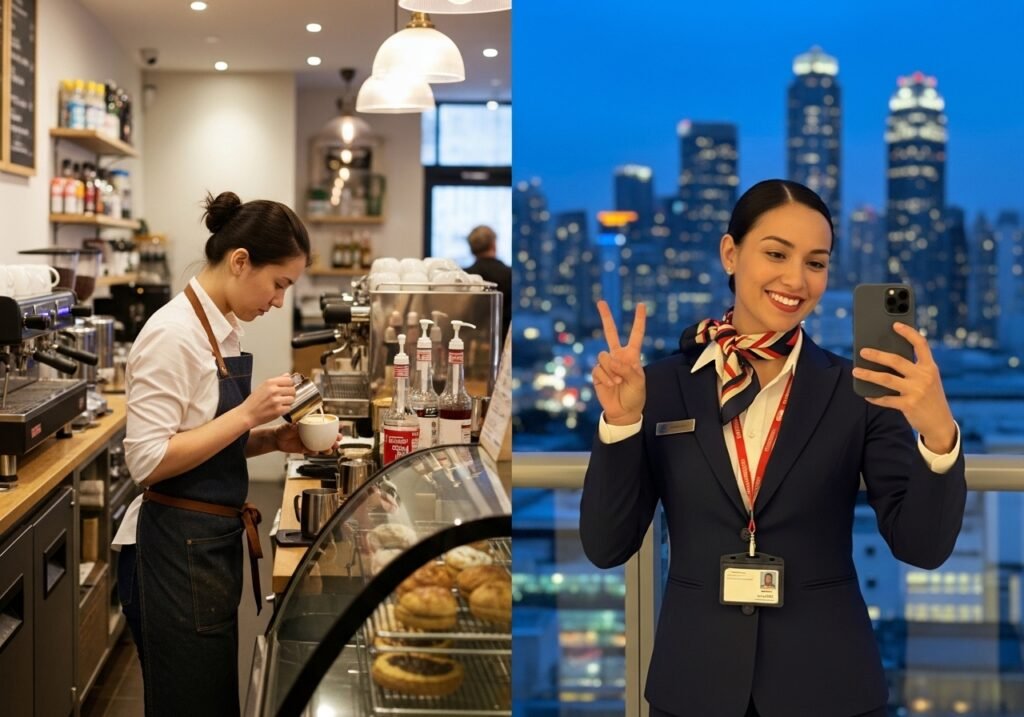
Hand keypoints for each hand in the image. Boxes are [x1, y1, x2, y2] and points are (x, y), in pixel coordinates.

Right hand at [241, 373, 295, 427]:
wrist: (247, 414)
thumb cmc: (254, 401)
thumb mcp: (262, 386)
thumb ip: (276, 380)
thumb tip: (288, 375)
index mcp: (269, 382)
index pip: (289, 380)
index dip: (290, 384)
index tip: (288, 387)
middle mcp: (273, 390)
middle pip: (292, 389)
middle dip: (290, 394)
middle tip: (284, 397)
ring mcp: (276, 401)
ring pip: (292, 399)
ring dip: (288, 402)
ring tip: (280, 403)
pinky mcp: (278, 410)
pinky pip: (289, 408)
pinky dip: (285, 409)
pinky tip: (278, 409)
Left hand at [272, 423, 339, 454]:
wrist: (276, 439)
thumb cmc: (282, 429)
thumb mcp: (287, 426)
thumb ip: (291, 426)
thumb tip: (295, 425)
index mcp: (311, 425)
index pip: (324, 424)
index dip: (333, 426)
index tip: (340, 427)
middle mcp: (312, 433)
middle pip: (327, 436)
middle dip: (334, 439)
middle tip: (338, 440)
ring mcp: (310, 441)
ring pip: (322, 445)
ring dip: (328, 448)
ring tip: (330, 449)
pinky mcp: (305, 449)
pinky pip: (313, 451)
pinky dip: (315, 452)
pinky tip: (315, 452)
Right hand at [593, 300, 646, 424]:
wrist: (623, 411)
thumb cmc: (635, 395)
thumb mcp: (638, 382)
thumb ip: (626, 369)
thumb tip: (610, 359)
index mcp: (632, 355)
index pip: (636, 334)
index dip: (639, 320)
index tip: (641, 305)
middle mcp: (618, 356)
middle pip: (610, 332)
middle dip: (606, 317)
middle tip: (601, 301)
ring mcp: (607, 364)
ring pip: (604, 356)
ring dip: (611, 370)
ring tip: (618, 382)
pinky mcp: (597, 373)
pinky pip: (598, 369)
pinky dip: (605, 378)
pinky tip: (610, 385)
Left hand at [852, 322, 956, 452]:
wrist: (940, 423)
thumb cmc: (929, 397)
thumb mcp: (928, 380)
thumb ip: (913, 369)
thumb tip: (885, 358)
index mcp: (930, 367)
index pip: (921, 345)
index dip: (908, 333)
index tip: (895, 324)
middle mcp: (924, 377)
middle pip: (896, 361)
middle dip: (877, 355)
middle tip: (862, 351)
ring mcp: (917, 391)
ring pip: (886, 379)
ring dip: (868, 374)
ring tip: (856, 371)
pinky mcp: (909, 405)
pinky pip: (886, 399)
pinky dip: (874, 396)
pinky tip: (866, 394)